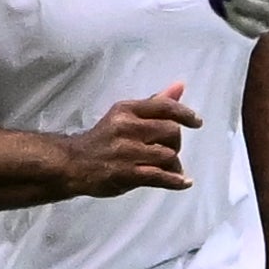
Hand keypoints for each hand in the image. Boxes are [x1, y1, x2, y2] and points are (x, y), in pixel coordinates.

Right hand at [58, 84, 199, 198]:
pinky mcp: (126, 173)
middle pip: (171, 132)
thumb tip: (180, 86)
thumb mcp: (125, 116)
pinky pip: (160, 176)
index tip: (197, 123)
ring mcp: (126, 151)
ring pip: (168, 155)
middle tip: (168, 150)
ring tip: (169, 169)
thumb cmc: (104, 139)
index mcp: (126, 110)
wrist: (71, 164)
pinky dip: (175, 180)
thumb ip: (154, 104)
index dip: (186, 114)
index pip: (165, 107)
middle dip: (175, 142)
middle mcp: (126, 128)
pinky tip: (184, 182)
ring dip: (174, 164)